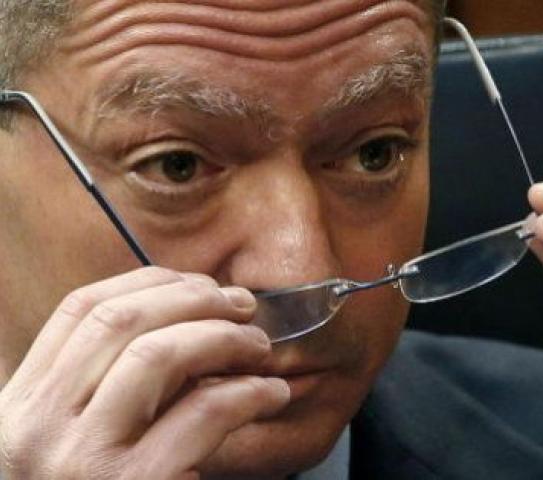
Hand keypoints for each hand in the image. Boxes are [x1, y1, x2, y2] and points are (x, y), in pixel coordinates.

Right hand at [0, 267, 289, 479]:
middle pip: (122, 320)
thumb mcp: (72, 437)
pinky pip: (202, 413)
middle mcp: (37, 427)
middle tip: (242, 305)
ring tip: (258, 347)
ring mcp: (80, 459)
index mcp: (20, 405)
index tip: (197, 283)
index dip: (148, 282)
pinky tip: (270, 393)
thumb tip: (181, 322)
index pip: (81, 309)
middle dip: (194, 299)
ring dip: (222, 337)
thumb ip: (104, 387)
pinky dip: (248, 392)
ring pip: (158, 355)